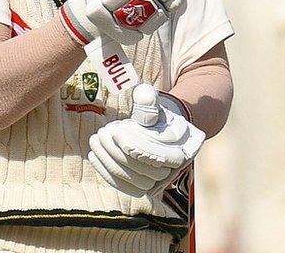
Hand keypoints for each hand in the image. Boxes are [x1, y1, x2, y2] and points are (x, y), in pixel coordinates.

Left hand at [88, 84, 206, 197]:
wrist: (159, 130)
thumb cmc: (156, 115)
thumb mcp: (156, 104)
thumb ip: (150, 100)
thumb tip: (144, 97)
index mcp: (189, 146)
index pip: (164, 155)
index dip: (139, 146)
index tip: (117, 131)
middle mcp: (180, 167)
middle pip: (150, 171)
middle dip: (121, 153)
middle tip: (102, 133)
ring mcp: (164, 181)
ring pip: (138, 182)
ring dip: (111, 164)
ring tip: (95, 142)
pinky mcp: (147, 188)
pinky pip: (128, 188)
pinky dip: (108, 174)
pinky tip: (95, 156)